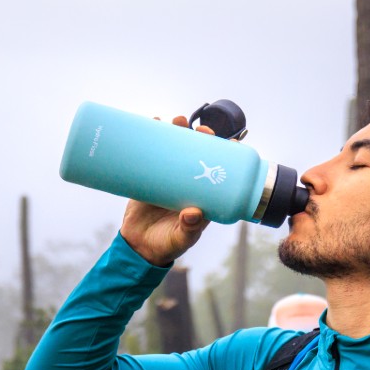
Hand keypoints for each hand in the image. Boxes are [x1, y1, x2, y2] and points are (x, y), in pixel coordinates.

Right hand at [120, 116, 216, 265]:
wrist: (139, 248)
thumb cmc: (167, 246)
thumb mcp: (181, 239)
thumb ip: (189, 229)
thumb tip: (193, 213)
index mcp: (203, 196)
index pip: (218, 170)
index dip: (225, 155)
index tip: (231, 142)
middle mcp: (188, 183)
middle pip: (198, 154)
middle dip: (201, 138)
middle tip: (200, 130)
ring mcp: (168, 178)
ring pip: (176, 150)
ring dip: (177, 132)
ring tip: (176, 121)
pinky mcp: (149, 177)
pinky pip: (153, 154)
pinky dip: (153, 139)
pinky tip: (153, 124)